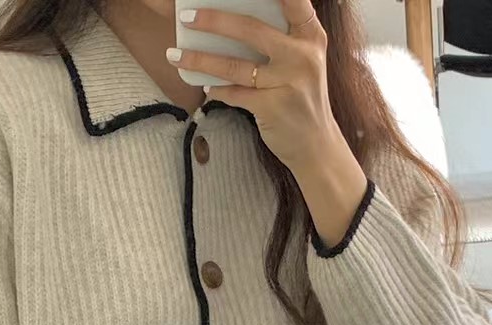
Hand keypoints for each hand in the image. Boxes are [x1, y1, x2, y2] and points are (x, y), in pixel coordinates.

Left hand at [167, 0, 352, 175]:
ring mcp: (286, 81)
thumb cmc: (303, 98)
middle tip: (187, 18)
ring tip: (175, 55)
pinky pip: (234, 93)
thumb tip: (232, 22)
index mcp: (310, 36)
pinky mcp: (271, 106)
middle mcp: (301, 55)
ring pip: (234, 65)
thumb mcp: (303, 61)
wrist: (316, 144)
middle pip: (250, 28)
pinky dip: (216, 90)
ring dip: (200, 59)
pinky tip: (204, 87)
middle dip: (214, 20)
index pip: (292, 1)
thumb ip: (281, 39)